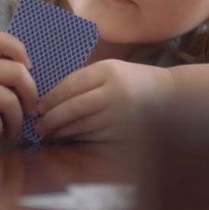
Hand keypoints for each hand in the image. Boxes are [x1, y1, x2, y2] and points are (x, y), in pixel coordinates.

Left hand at [36, 59, 173, 141]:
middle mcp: (114, 93)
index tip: (38, 106)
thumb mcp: (110, 70)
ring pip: (82, 125)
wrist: (170, 97)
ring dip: (62, 131)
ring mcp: (120, 114)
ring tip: (48, 133)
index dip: (52, 98)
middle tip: (38, 125)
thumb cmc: (133, 81)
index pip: (71, 85)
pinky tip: (68, 138)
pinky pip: (94, 136)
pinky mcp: (124, 132)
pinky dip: (78, 138)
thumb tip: (51, 99)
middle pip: (74, 107)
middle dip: (52, 118)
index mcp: (108, 72)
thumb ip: (84, 81)